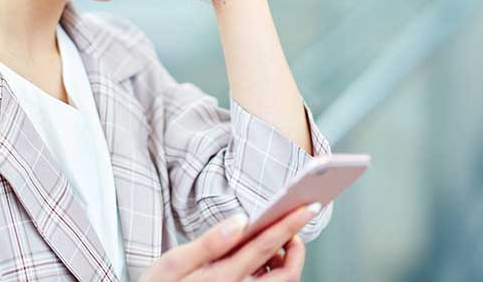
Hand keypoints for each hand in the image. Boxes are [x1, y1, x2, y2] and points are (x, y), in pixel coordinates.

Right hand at [139, 204, 314, 281]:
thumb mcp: (173, 263)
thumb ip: (208, 242)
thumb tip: (240, 221)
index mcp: (223, 277)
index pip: (266, 246)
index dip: (290, 224)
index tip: (309, 207)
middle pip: (287, 275)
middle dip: (296, 248)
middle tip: (290, 226)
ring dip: (285, 261)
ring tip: (270, 241)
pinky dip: (271, 271)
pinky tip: (256, 260)